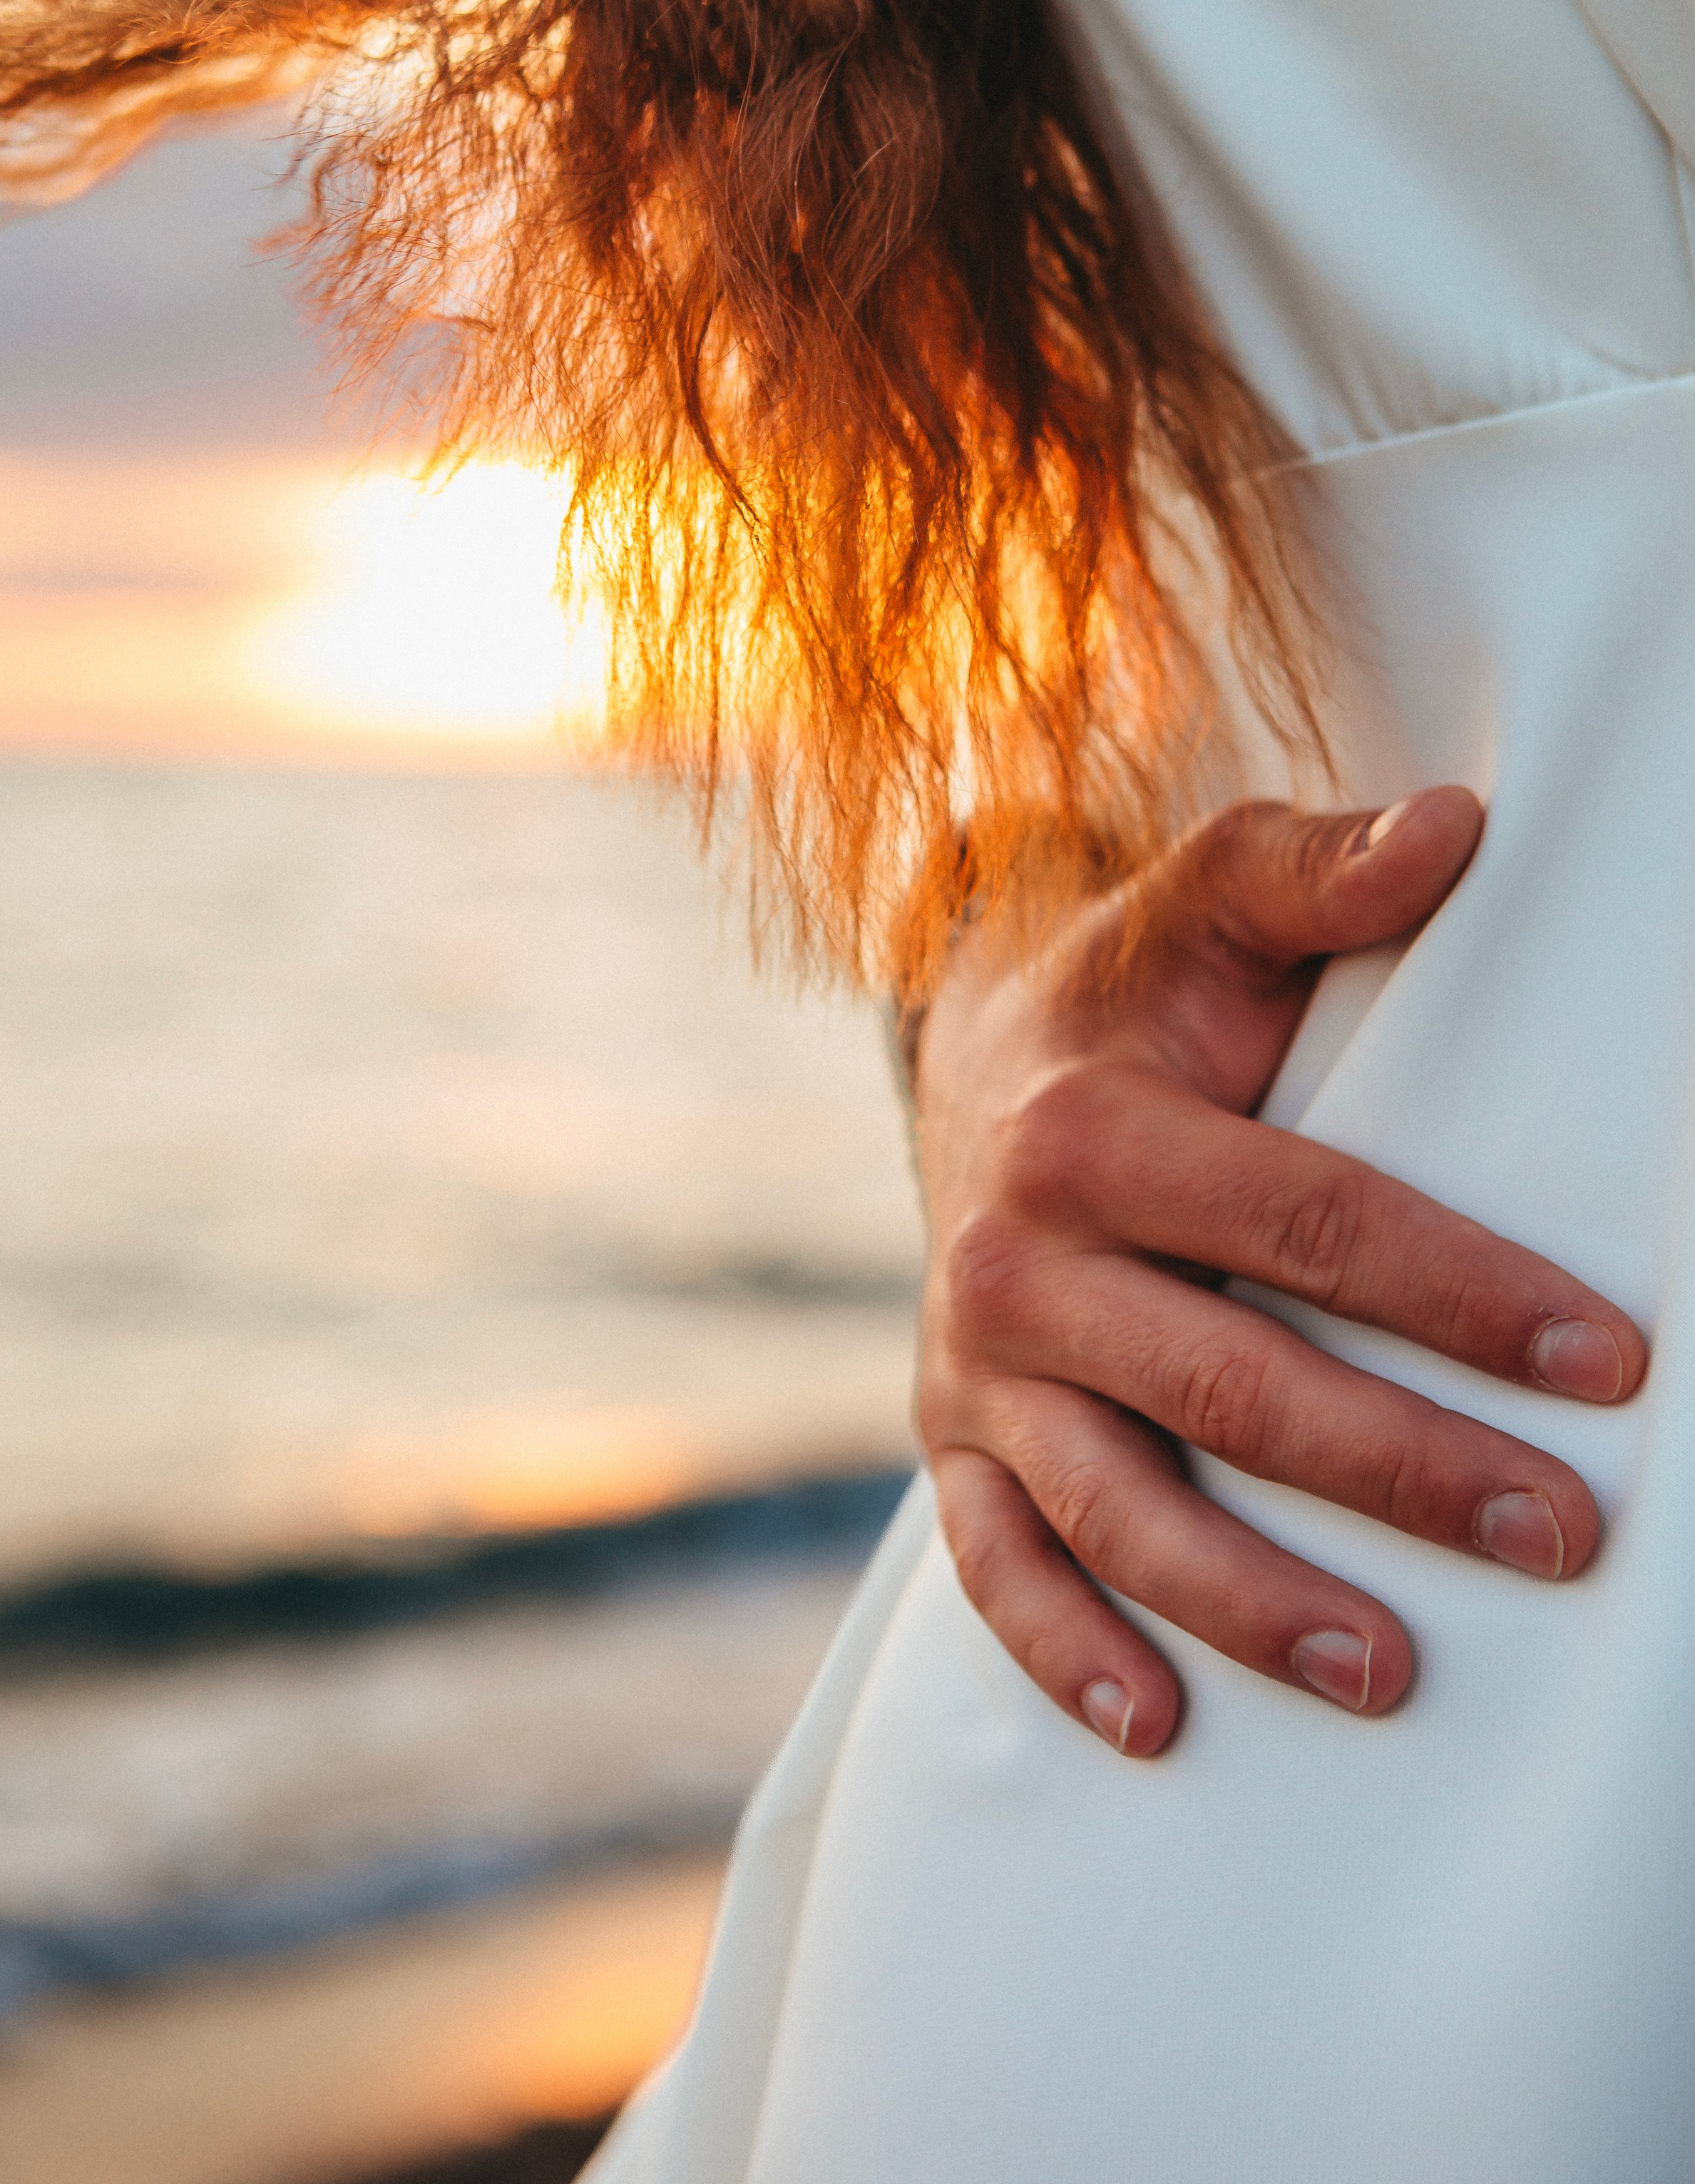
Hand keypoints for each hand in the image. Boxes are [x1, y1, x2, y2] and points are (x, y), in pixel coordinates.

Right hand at [913, 790, 1647, 1755]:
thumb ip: (1317, 870)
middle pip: (1230, 1386)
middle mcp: (1013, 1257)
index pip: (1307, 1221)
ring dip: (1253, 1602)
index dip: (1462, 1292)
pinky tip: (1160, 1724)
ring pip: (1118, 1506)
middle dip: (1404, 1468)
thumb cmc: (1137, 997)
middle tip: (1557, 1532)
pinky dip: (1063, 1651)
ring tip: (1394, 1672)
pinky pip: (992, 1564)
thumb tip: (1461, 832)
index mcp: (1089, 1130)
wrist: (973, 1066)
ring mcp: (974, 1362)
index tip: (1606, 1361)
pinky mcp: (950, 1437)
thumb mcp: (1209, 910)